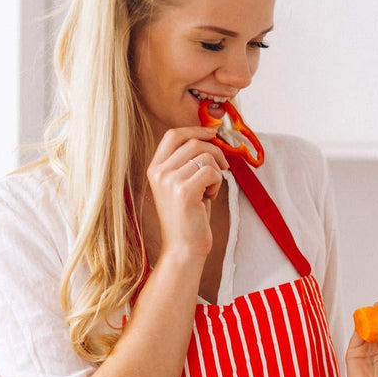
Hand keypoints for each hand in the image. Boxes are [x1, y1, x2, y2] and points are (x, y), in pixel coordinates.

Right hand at [146, 125, 229, 258]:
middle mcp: (158, 172)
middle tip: (222, 169)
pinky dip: (218, 183)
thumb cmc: (189, 217)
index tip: (214, 133)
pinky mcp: (184, 191)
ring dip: (217, 172)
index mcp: (155, 168)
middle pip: (194, 143)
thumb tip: (211, 137)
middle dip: (215, 153)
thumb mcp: (183, 184)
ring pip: (206, 157)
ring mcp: (169, 181)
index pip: (174, 135)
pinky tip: (209, 198)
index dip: (196, 129)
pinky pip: (212, 172)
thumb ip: (189, 162)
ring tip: (209, 190)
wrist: (184, 248)